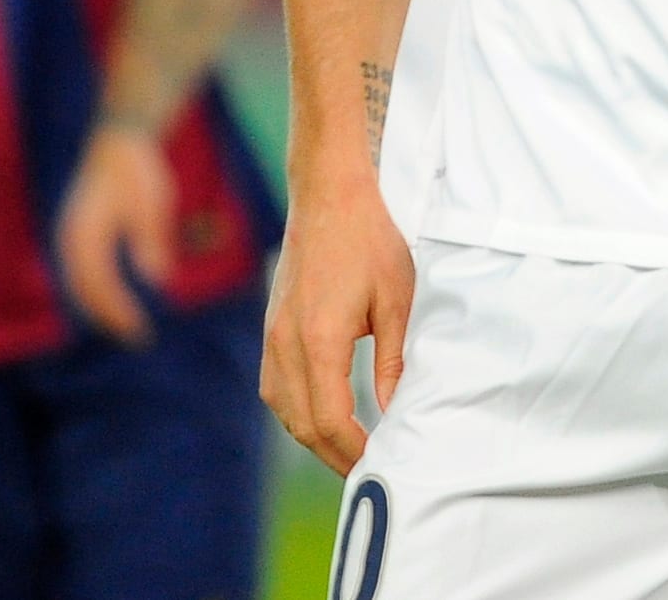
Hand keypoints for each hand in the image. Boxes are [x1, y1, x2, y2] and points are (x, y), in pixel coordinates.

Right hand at [56, 122, 176, 343]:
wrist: (117, 141)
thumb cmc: (138, 170)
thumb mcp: (152, 204)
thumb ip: (151, 240)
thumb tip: (159, 278)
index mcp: (86, 232)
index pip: (100, 284)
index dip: (118, 310)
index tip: (139, 329)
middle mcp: (70, 239)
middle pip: (84, 290)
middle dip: (108, 315)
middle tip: (136, 335)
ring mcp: (69, 237)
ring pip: (79, 284)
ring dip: (100, 307)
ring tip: (126, 325)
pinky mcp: (75, 234)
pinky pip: (82, 272)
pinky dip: (95, 290)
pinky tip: (114, 302)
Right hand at [260, 173, 413, 474]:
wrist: (329, 197)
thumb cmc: (370, 242)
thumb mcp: (397, 301)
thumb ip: (393, 362)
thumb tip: (394, 411)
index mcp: (318, 339)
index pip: (328, 418)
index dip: (351, 449)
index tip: (377, 463)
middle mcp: (285, 343)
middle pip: (301, 423)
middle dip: (333, 453)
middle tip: (366, 471)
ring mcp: (272, 336)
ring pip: (283, 408)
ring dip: (312, 435)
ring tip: (348, 450)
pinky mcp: (271, 328)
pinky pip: (275, 386)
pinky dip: (297, 410)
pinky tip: (322, 415)